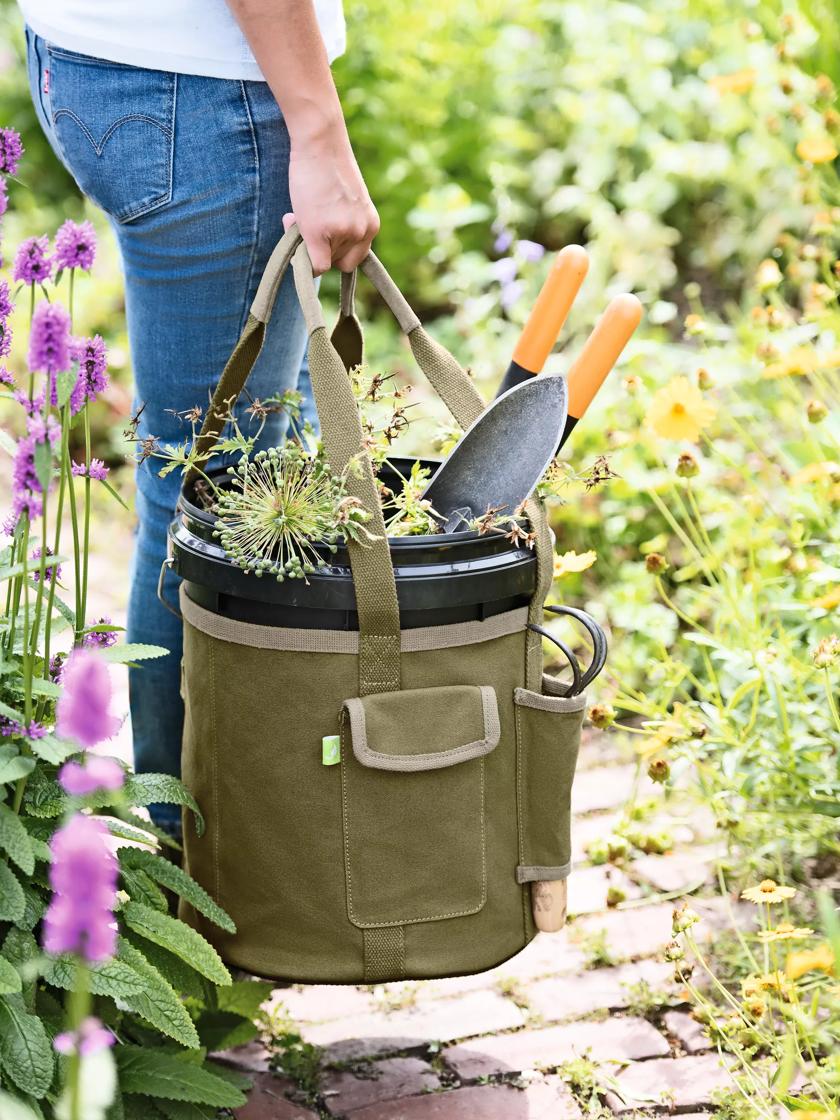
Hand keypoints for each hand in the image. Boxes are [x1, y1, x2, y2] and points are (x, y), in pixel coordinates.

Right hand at [284, 132, 378, 274]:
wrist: (321, 142)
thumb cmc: (328, 166)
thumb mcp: (346, 201)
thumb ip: (341, 224)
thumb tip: (316, 248)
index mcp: (370, 225)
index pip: (354, 258)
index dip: (335, 251)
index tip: (322, 235)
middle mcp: (361, 231)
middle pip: (339, 262)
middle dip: (322, 248)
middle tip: (308, 220)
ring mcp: (342, 232)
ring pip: (324, 261)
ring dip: (308, 243)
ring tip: (301, 210)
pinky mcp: (320, 233)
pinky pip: (314, 266)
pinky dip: (302, 261)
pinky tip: (292, 227)